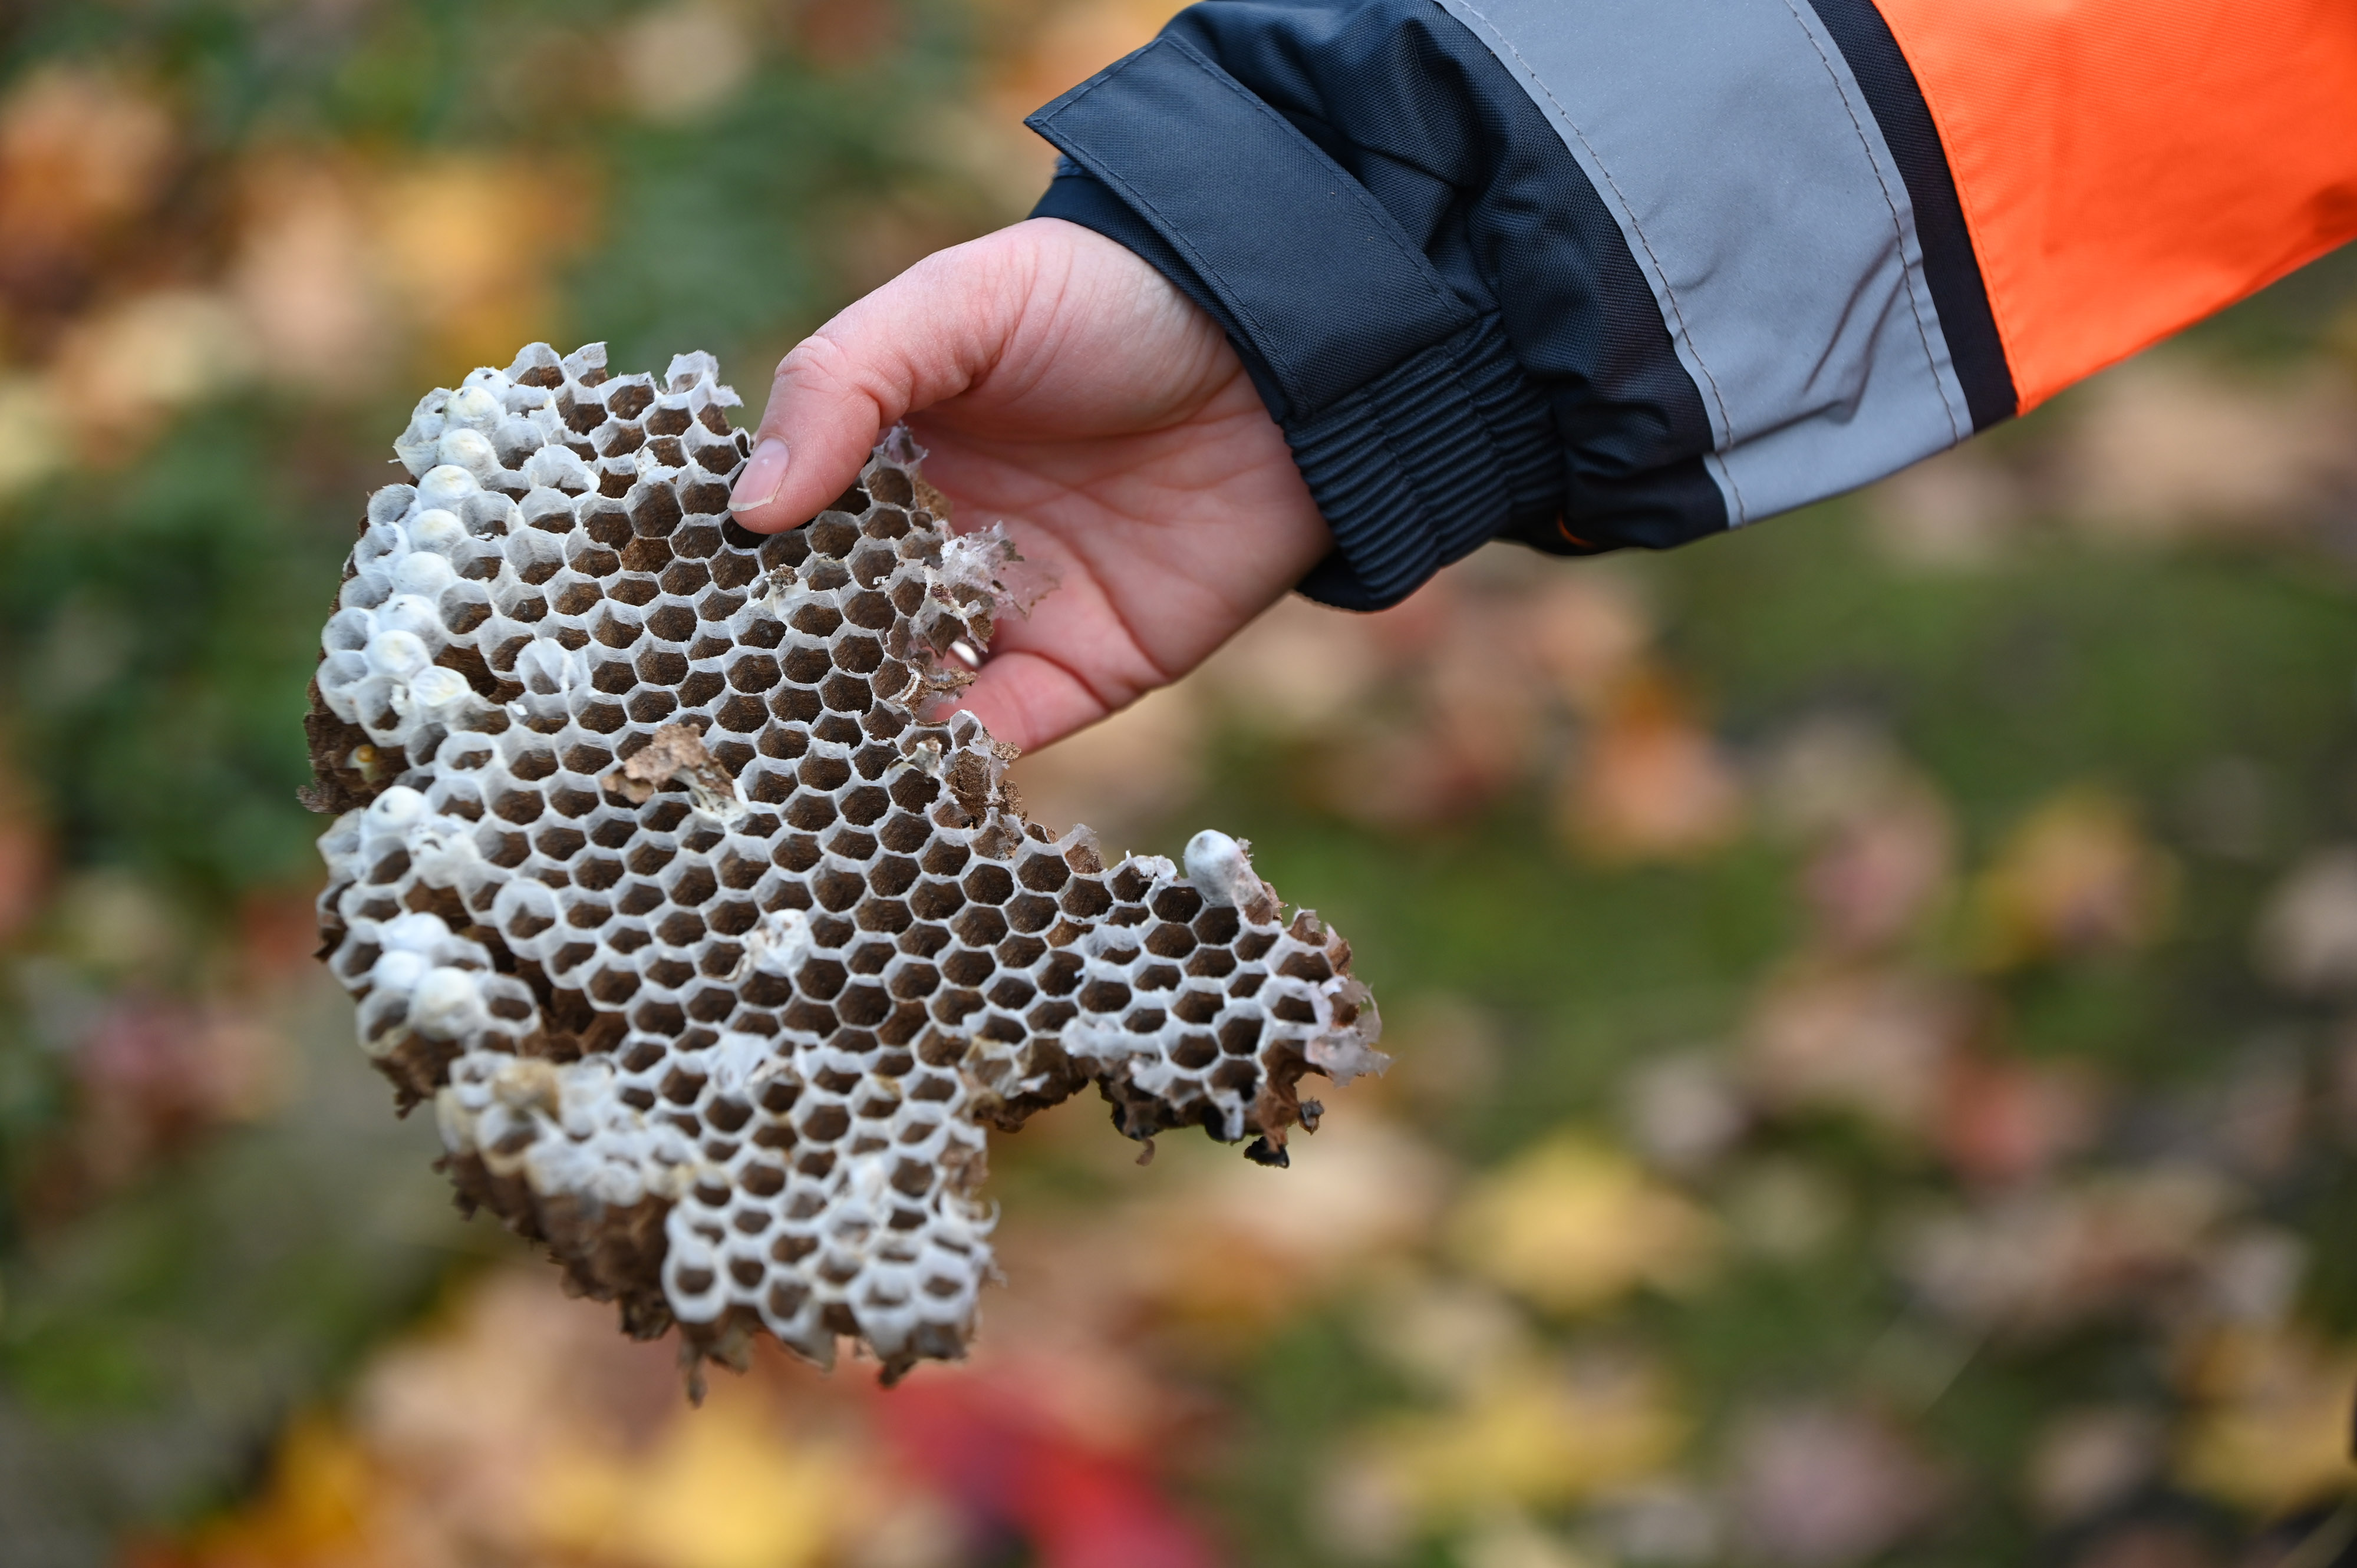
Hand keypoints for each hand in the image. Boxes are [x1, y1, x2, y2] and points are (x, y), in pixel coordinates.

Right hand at [728, 217, 1330, 753]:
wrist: (1289, 351)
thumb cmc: (1112, 299)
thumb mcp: (960, 306)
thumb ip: (845, 383)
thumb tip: (750, 508)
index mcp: (889, 456)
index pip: (787, 529)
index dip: (728, 571)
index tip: (651, 621)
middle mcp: (935, 546)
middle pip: (834, 626)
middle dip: (775, 674)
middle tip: (694, 729)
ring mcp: (1008, 615)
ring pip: (906, 695)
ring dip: (850, 734)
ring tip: (772, 777)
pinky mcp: (1086, 673)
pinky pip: (1001, 737)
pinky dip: (949, 766)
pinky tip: (892, 782)